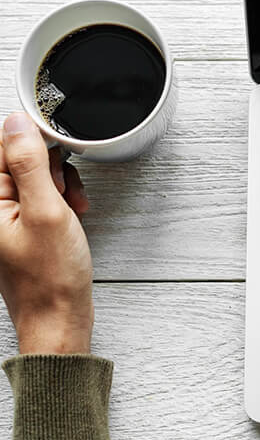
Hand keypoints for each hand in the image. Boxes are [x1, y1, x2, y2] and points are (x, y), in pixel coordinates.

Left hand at [0, 112, 92, 353]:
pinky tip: (71, 213)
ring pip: (34, 174)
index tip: (56, 156)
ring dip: (60, 183)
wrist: (59, 317)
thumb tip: (16, 122)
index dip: (34, 145)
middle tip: (62, 192)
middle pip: (19, 158)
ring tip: (70, 208)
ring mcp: (5, 216)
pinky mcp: (21, 223)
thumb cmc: (51, 276)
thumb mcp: (46, 211)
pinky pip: (41, 193)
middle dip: (50, 168)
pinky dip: (61, 198)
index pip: (3, 146)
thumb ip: (29, 164)